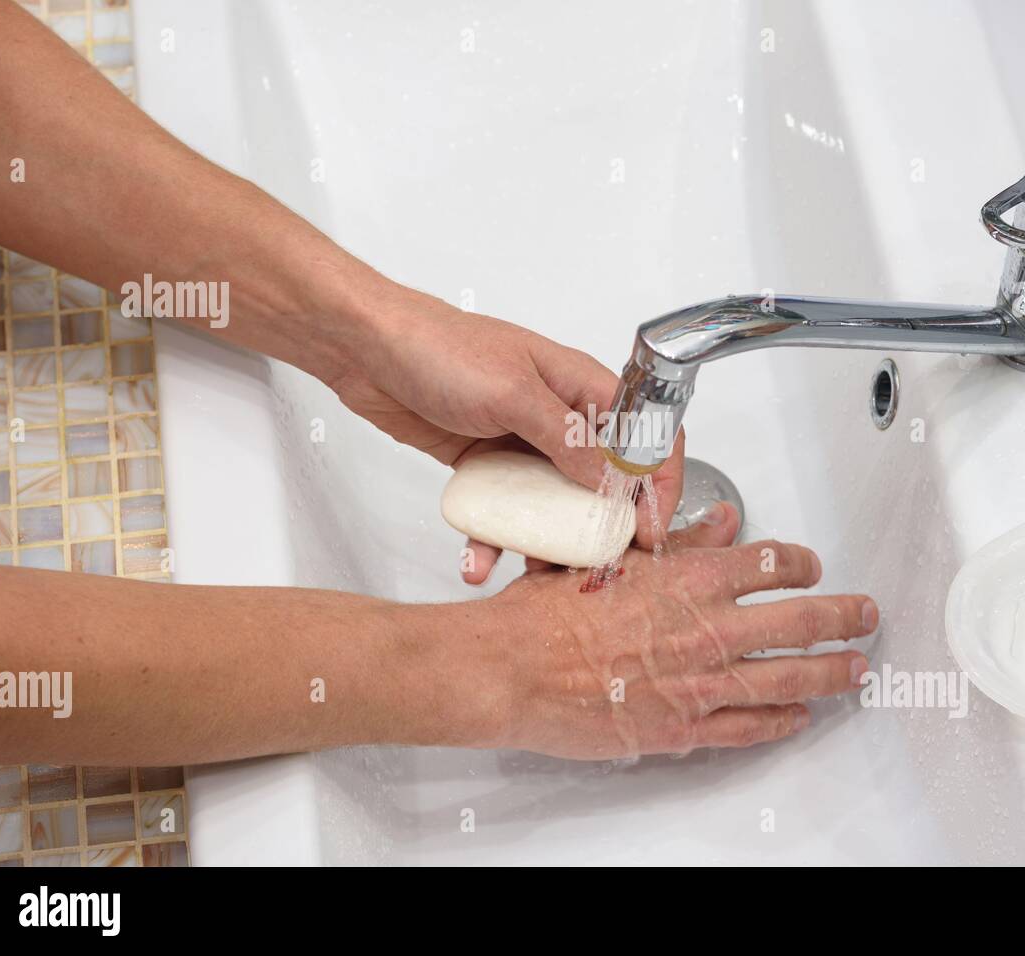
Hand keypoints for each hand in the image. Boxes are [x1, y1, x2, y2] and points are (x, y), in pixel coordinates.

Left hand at [327, 286, 684, 581]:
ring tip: (537, 574)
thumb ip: (566, 438)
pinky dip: (494, 539)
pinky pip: (504, 511)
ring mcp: (522, 442)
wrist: (366, 351)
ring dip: (546, 541)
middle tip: (596, 565)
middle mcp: (558, 416)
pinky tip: (478, 560)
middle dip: (601, 527)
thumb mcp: (512, 392)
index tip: (652, 528)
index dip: (658, 482)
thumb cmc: (437, 348)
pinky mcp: (486, 464)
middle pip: (602, 480)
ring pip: (553, 504)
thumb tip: (612, 480)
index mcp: (579, 385)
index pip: (644, 434)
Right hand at [441, 504, 877, 759]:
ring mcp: (701, 683)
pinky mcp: (684, 728)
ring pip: (789, 677)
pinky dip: (782, 721)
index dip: (803, 565)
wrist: (511, 669)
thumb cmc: (549, 611)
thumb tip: (721, 523)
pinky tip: (800, 716)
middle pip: (800, 621)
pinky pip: (750, 727)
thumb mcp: (612, 556)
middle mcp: (707, 629)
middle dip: (843, 617)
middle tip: (864, 615)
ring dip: (830, 671)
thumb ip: (677, 541)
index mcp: (691, 578)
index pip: (772, 564)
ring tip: (855, 669)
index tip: (813, 568)